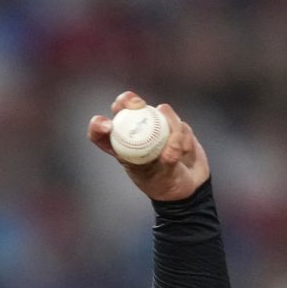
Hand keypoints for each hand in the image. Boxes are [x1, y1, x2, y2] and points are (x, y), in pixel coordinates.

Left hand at [86, 91, 209, 201]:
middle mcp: (137, 133)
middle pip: (124, 107)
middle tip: (137, 105)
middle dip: (128, 100)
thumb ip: (167, 162)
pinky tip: (186, 152)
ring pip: (160, 111)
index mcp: (122, 148)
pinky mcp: (175, 125)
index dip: (98, 125)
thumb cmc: (166, 185)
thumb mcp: (162, 178)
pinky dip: (184, 137)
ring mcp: (156, 126)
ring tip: (178, 151)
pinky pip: (180, 123)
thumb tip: (170, 148)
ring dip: (171, 125)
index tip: (107, 126)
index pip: (101, 133)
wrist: (188, 187)